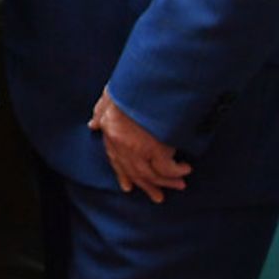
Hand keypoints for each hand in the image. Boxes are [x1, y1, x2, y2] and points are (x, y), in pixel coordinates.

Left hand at [89, 87, 190, 202]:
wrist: (151, 81)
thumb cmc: (133, 86)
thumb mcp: (111, 95)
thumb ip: (101, 111)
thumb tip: (93, 125)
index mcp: (111, 131)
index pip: (115, 159)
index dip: (123, 174)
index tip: (129, 186)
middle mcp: (122, 144)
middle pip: (134, 172)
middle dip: (146, 186)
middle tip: (157, 197)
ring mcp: (139, 148)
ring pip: (151, 175)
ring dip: (166, 183)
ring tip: (178, 186)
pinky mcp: (157, 148)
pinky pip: (167, 169)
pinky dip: (177, 172)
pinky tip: (185, 169)